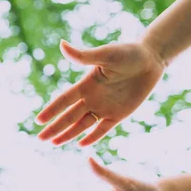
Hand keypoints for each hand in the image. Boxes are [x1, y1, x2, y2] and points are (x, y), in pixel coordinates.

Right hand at [36, 40, 164, 145]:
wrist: (151, 59)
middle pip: (69, 116)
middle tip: (40, 139)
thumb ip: (83, 55)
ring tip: (53, 143)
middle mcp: (92, 98)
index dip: (51, 111)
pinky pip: (102, 129)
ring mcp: (104, 107)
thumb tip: (61, 44)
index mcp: (86, 84)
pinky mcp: (119, 114)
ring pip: (82, 125)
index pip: (63, 101)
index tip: (38, 120)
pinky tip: (80, 145)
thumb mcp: (105, 54)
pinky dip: (92, 137)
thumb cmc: (128, 53)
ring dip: (68, 134)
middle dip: (54, 128)